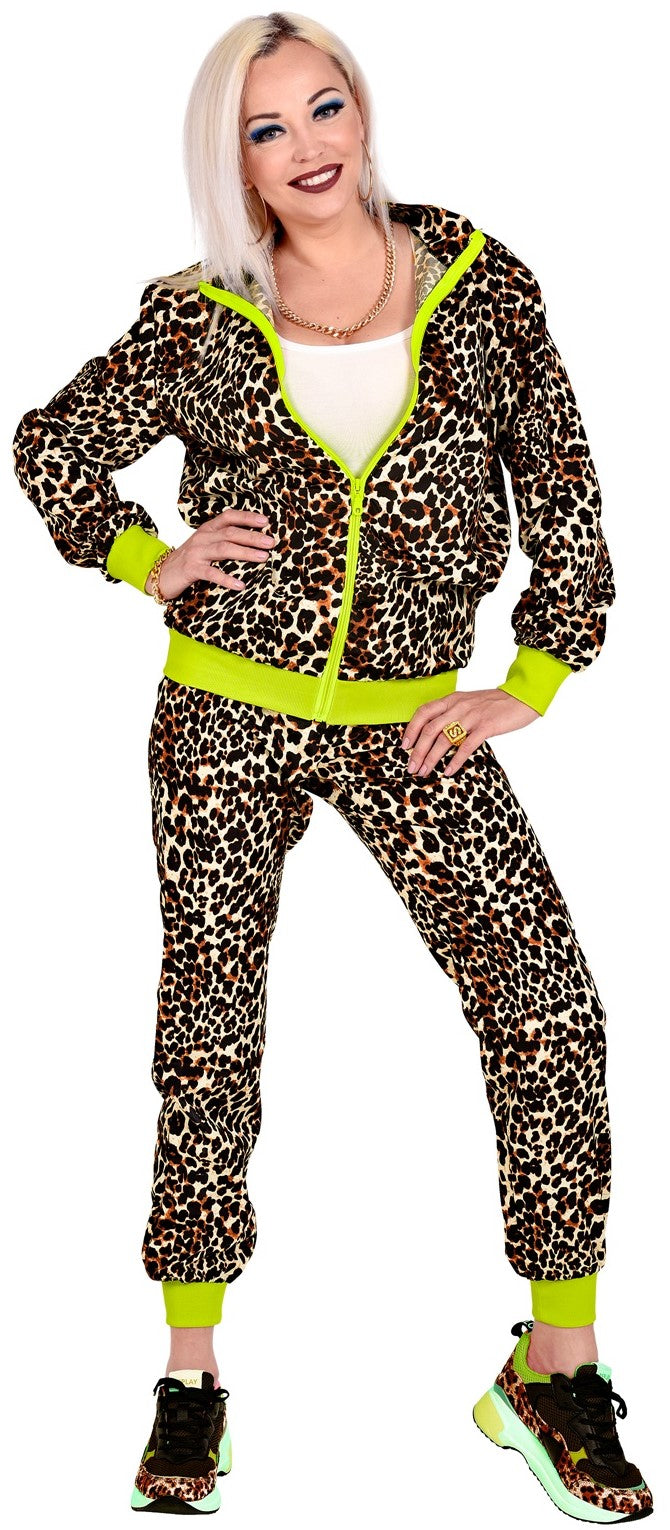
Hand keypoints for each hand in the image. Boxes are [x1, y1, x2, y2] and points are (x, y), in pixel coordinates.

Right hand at [145, 509, 276, 597]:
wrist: (161, 573)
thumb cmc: (189, 560)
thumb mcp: (205, 545)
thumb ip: (223, 540)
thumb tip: (253, 541)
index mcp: (207, 529)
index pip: (228, 517)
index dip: (247, 517)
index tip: (266, 521)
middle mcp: (202, 537)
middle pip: (231, 533)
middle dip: (253, 536)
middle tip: (271, 542)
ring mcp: (196, 553)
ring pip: (224, 549)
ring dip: (246, 553)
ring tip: (263, 557)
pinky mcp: (191, 570)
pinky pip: (212, 574)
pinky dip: (227, 579)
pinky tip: (240, 585)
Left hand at [400, 688, 539, 777]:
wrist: (521, 698)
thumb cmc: (494, 704)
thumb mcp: (468, 703)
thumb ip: (452, 713)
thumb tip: (434, 733)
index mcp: (452, 699)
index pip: (423, 712)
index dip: (411, 729)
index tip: (404, 746)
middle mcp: (458, 706)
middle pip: (430, 729)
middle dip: (418, 751)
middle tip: (412, 767)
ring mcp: (472, 716)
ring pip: (445, 739)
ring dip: (431, 758)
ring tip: (424, 772)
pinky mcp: (486, 726)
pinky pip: (466, 746)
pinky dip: (455, 760)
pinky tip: (448, 771)